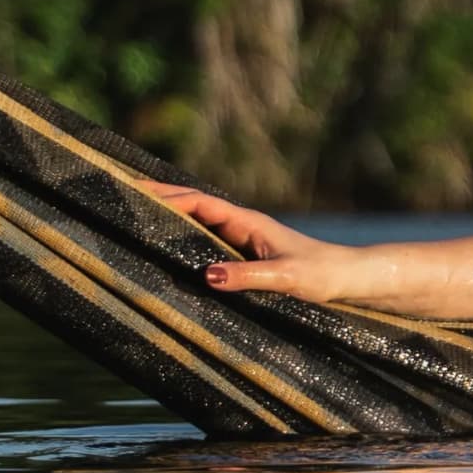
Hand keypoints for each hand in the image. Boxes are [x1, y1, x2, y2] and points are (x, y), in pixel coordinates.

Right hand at [148, 180, 362, 302]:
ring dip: (169, 217)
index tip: (136, 192)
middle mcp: (243, 226)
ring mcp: (244, 241)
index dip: (167, 196)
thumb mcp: (285, 278)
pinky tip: (169, 248)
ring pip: (198, 224)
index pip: (199, 202)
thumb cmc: (323, 275)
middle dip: (160, 199)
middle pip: (193, 207)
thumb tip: (206, 276)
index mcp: (248, 222)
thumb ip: (248, 277)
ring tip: (135, 215)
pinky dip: (185, 238)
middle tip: (122, 194)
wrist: (350, 280)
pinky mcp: (247, 258)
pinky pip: (208, 243)